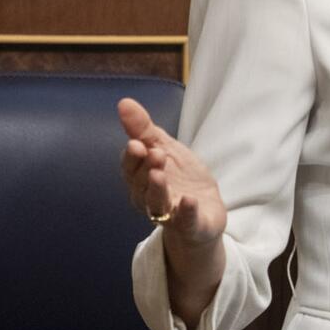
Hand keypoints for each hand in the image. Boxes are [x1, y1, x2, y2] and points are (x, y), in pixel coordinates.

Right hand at [117, 97, 227, 248]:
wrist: (206, 210)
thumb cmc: (179, 178)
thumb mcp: (164, 148)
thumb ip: (144, 129)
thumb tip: (123, 102)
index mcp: (140, 179)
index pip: (130, 168)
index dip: (132, 158)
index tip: (137, 143)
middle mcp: (149, 199)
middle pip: (141, 186)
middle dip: (145, 169)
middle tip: (155, 153)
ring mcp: (169, 215)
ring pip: (157, 204)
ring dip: (157, 190)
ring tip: (159, 174)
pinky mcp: (190, 226)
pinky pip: (185, 221)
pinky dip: (186, 212)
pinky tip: (189, 201)